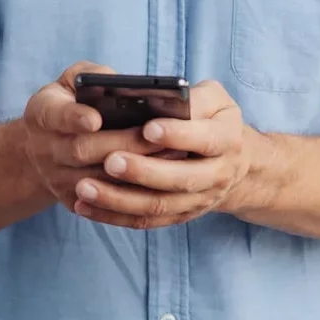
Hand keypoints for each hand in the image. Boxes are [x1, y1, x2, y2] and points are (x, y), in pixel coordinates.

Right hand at [23, 62, 164, 212]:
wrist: (44, 146)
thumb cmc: (70, 101)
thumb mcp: (73, 80)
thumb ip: (93, 76)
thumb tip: (120, 84)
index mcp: (42, 113)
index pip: (55, 115)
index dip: (74, 117)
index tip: (96, 118)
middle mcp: (44, 149)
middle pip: (81, 150)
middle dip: (121, 142)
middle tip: (156, 134)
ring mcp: (55, 179)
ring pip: (96, 180)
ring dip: (132, 170)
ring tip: (169, 154)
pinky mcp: (71, 200)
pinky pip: (102, 202)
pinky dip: (131, 192)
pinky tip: (158, 179)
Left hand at [71, 79, 250, 229]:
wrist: (235, 163)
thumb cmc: (215, 119)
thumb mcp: (216, 99)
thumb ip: (194, 98)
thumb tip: (166, 100)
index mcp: (227, 139)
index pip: (204, 139)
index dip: (177, 135)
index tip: (147, 128)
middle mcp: (217, 174)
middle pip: (179, 179)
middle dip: (142, 172)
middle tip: (110, 160)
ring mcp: (198, 201)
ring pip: (157, 206)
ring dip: (119, 199)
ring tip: (84, 186)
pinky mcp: (178, 217)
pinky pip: (144, 221)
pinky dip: (113, 216)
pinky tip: (85, 206)